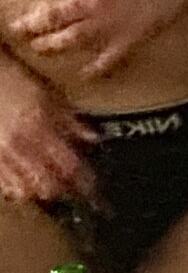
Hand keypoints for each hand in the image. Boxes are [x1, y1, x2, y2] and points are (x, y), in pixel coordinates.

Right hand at [0, 51, 97, 201]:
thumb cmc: (16, 80)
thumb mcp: (50, 95)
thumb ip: (71, 120)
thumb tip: (94, 137)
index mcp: (40, 126)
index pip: (69, 165)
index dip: (84, 181)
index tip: (94, 189)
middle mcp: (20, 144)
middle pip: (48, 184)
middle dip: (64, 190)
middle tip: (73, 186)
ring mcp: (1, 154)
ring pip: (26, 190)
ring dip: (42, 191)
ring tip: (51, 185)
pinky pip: (5, 186)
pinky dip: (18, 190)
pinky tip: (26, 183)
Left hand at [9, 0, 187, 78]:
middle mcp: (94, 2)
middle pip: (54, 17)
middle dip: (32, 24)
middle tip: (16, 29)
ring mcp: (114, 22)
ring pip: (75, 40)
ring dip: (54, 45)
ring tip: (40, 48)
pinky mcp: (135, 35)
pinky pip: (110, 57)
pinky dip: (96, 68)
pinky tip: (85, 73)